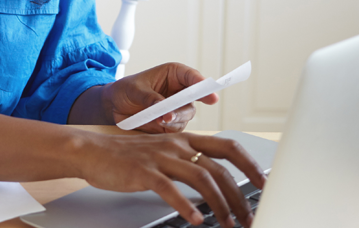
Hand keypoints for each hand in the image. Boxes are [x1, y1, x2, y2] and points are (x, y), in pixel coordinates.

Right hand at [74, 132, 265, 227]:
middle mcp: (177, 145)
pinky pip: (169, 189)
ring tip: (227, 223)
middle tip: (248, 216)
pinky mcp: (143, 172)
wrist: (94, 151)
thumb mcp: (165, 153)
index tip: (264, 183)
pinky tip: (195, 220)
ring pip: (201, 178)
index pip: (228, 146)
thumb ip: (189, 163)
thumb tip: (216, 184)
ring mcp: (161, 157)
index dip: (249, 164)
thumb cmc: (130, 156)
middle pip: (219, 167)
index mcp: (186, 139)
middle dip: (238, 194)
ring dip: (218, 204)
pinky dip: (185, 205)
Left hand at [103, 63, 218, 132]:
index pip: (192, 77)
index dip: (201, 83)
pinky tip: (156, 125)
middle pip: (193, 100)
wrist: (114, 107)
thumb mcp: (135, 90)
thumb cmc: (125, 90)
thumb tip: (164, 109)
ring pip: (186, 116)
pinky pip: (176, 129)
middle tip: (171, 114)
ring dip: (174, 119)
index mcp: (174, 75)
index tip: (208, 90)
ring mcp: (176, 109)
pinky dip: (167, 129)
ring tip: (158, 119)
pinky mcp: (170, 124)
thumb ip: (150, 98)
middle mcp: (179, 91)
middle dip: (184, 108)